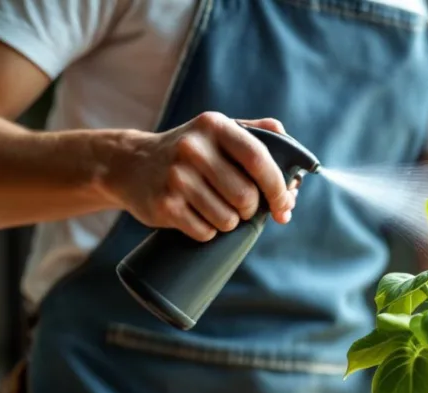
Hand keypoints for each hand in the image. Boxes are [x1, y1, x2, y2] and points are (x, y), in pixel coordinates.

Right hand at [103, 113, 296, 241]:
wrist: (129, 164)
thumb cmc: (188, 151)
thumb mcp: (217, 131)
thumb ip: (259, 134)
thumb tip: (298, 162)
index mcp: (215, 126)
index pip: (259, 159)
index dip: (278, 187)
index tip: (284, 205)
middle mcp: (194, 148)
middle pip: (246, 197)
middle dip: (251, 210)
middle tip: (242, 206)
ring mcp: (176, 177)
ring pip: (228, 219)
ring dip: (229, 222)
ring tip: (216, 208)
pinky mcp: (164, 204)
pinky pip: (205, 232)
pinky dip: (208, 231)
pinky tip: (196, 216)